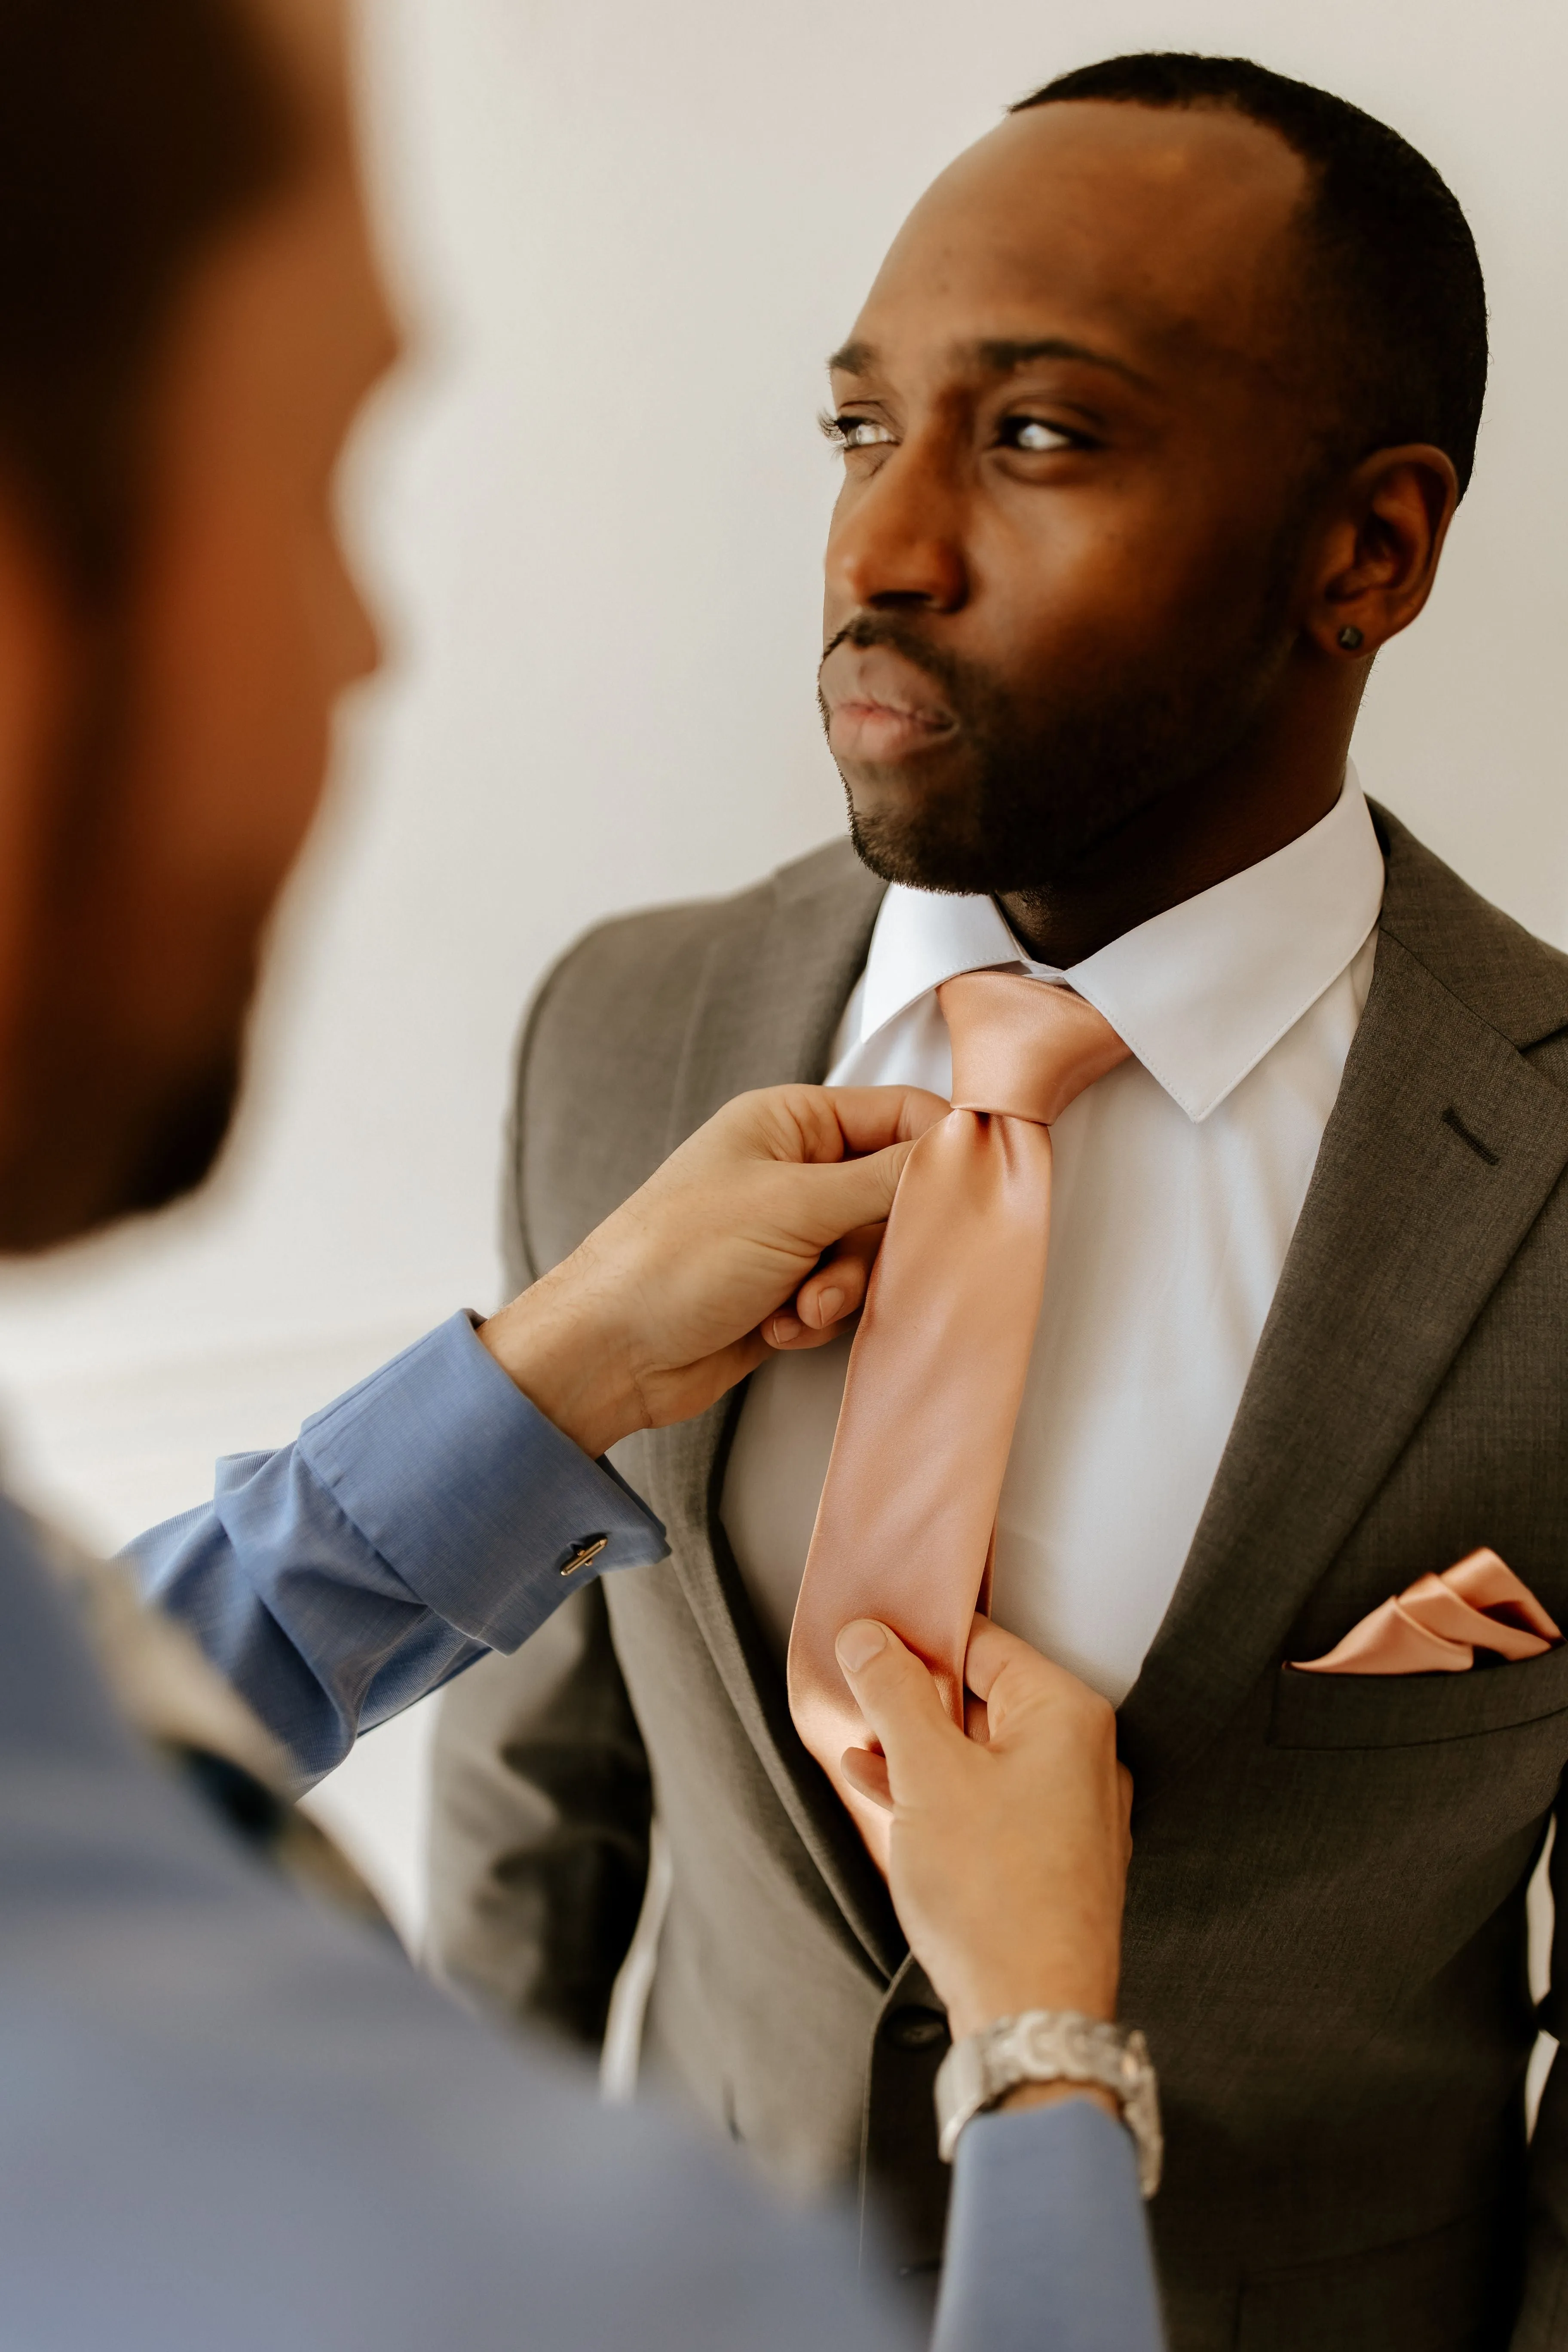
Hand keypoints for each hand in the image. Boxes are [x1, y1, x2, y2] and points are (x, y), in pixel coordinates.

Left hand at [480, 1084, 946, 1457]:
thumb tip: (954, 1155)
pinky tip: (777, 1325)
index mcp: (787, 1121)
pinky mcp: (784, 1288)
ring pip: (871, 1254)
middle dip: (877, 1242)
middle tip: (847, 1266)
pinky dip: (818, 1318)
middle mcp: (790, 1170)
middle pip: (893, 1192)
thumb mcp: (793, 1205)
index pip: (898, 1114)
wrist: (609, 1354)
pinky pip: (842, 1298)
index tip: (967, 1193)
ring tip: (800, 1305)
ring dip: (843, 1289)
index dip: (938, 1152)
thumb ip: (884, 1180)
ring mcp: (787, 1231)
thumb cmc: (671, 1261)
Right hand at [834, 1615, 1131, 2042]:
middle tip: (857, 1694)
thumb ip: (894, 1694)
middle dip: (914, 1699)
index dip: (917, 1639)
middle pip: (985, 1698)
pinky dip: (940, 1791)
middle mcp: (1083, 1757)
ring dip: (918, 1748)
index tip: (867, 1640)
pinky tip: (886, 1792)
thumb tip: (870, 1639)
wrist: (1032, 2014)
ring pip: (983, 1753)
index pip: (984, 1645)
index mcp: (1067, 1717)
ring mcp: (1073, 1812)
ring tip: (860, 1745)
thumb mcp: (925, 1774)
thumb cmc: (995, 1898)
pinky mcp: (1053, 1858)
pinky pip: (990, 1800)